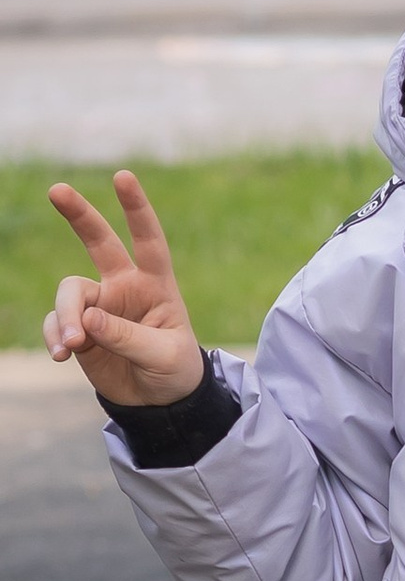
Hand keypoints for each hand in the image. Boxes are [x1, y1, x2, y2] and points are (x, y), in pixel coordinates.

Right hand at [44, 173, 203, 411]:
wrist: (159, 402)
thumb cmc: (174, 371)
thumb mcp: (163, 356)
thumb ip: (127, 336)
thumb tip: (86, 320)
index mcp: (156, 284)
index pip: (148, 241)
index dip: (137, 209)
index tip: (123, 177)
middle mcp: (124, 286)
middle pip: (98, 242)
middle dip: (79, 215)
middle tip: (57, 190)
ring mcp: (98, 305)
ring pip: (70, 294)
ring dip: (66, 316)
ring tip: (73, 345)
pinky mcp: (78, 329)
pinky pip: (57, 324)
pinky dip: (55, 336)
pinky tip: (62, 354)